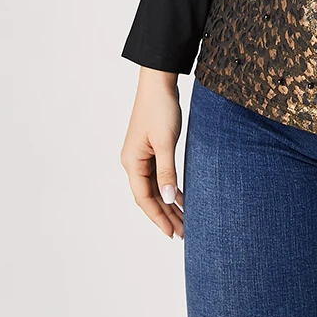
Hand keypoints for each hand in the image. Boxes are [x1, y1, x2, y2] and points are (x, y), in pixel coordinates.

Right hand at [120, 67, 183, 238]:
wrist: (159, 82)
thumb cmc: (160, 108)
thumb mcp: (165, 142)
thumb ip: (167, 172)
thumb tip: (168, 199)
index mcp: (132, 162)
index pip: (144, 199)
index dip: (158, 218)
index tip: (171, 234)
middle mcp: (134, 162)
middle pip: (150, 196)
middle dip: (166, 215)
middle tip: (183, 233)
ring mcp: (142, 156)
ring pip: (155, 188)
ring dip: (169, 204)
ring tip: (184, 221)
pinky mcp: (152, 149)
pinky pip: (160, 176)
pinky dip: (170, 188)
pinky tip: (181, 198)